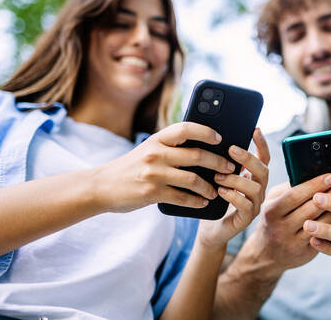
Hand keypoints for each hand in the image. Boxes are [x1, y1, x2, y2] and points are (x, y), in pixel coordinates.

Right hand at [93, 122, 234, 212]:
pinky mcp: (152, 193)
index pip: (186, 128)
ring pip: (194, 179)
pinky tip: (203, 202)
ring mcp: (154, 174)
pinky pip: (182, 198)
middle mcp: (156, 153)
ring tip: (217, 190)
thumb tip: (206, 147)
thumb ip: (171, 147)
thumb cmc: (132, 166)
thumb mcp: (149, 148)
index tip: (220, 138)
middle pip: (197, 155)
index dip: (206, 132)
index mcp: (157, 138)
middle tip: (230, 168)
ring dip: (210, 187)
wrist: (101, 186)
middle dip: (218, 163)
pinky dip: (197, 201)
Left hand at [196, 128, 269, 247]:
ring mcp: (255, 205)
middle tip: (231, 150)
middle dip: (248, 158)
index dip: (262, 144)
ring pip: (255, 188)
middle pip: (263, 170)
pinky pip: (246, 205)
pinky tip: (220, 192)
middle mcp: (258, 190)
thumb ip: (222, 164)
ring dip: (235, 179)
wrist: (210, 231)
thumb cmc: (213, 201)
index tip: (255, 129)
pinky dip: (233, 196)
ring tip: (218, 176)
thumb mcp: (217, 178)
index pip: (264, 158)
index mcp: (253, 178)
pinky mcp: (246, 219)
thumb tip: (215, 141)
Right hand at [241, 173, 330, 277]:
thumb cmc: (273, 220)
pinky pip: (327, 238)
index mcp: (272, 211)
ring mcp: (294, 242)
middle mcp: (281, 228)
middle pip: (311, 209)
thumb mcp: (272, 202)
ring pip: (322, 225)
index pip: (295, 196)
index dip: (314, 185)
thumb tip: (311, 171)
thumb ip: (288, 189)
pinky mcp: (306, 253)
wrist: (267, 254)